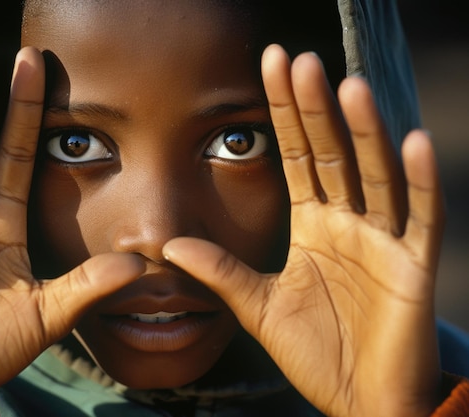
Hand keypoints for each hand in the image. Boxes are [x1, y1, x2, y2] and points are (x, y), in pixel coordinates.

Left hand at [163, 44, 443, 416]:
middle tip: (297, 60)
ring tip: (346, 85)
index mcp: (312, 226)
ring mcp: (383, 240)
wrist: (357, 400)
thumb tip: (170, 245)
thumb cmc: (315, 351)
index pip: (297, 158)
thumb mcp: (257, 306)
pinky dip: (420, 182)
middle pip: (332, 154)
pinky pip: (421, 217)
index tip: (269, 68)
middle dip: (314, 109)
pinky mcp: (414, 266)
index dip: (284, 115)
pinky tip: (413, 141)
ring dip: (363, 130)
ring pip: (375, 174)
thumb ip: (220, 273)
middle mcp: (347, 223)